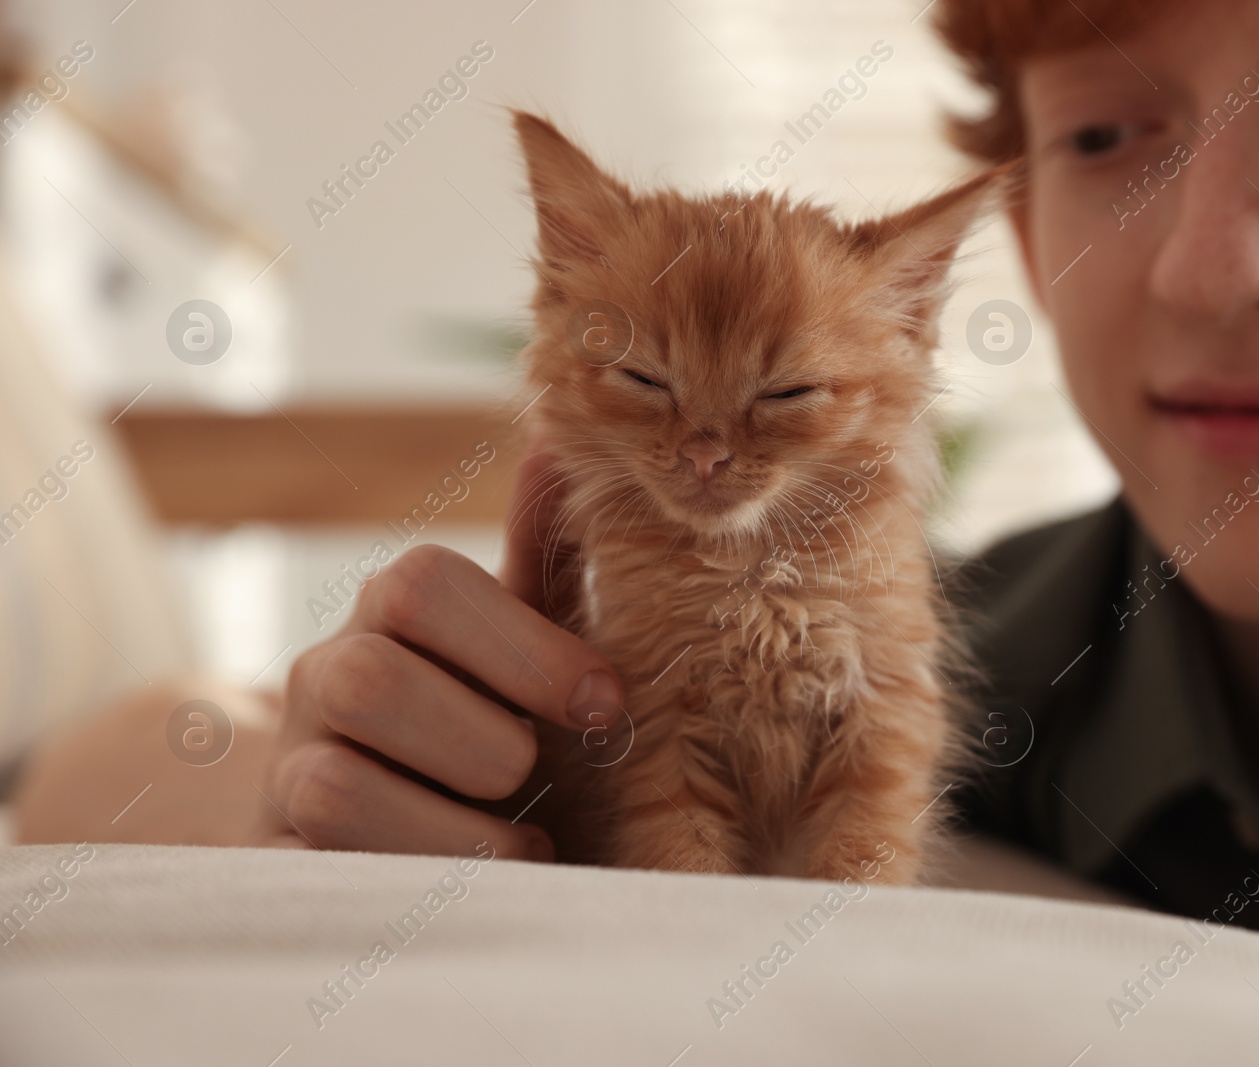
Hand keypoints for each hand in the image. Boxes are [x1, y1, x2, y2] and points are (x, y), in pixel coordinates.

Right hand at [253, 438, 618, 859]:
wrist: (413, 825)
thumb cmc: (496, 718)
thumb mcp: (530, 645)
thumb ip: (548, 555)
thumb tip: (565, 435)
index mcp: (394, 615)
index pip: (422, 584)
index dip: (521, 645)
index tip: (607, 704)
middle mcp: (324, 679)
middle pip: (365, 679)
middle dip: (480, 739)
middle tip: (541, 775)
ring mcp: (288, 773)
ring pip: (332, 787)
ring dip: (455, 829)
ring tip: (527, 849)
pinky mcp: (281, 863)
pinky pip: (320, 876)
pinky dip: (417, 884)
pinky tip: (484, 889)